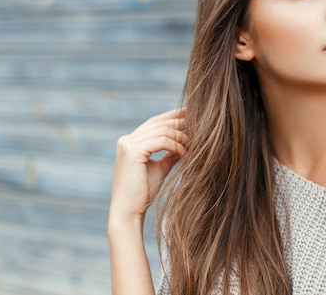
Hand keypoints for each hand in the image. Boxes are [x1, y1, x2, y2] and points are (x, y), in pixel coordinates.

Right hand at [109, 108, 186, 227]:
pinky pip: (161, 141)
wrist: (129, 212)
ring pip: (162, 130)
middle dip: (180, 122)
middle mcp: (126, 140)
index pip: (154, 122)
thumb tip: (187, 142)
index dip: (173, 116)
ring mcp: (128, 144)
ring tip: (193, 144)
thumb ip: (170, 153)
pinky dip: (176, 145)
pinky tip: (185, 153)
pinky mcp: (133, 151)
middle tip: (199, 123)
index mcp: (130, 142)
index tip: (191, 113)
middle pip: (159, 123)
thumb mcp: (160, 168)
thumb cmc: (143, 193)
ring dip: (181, 136)